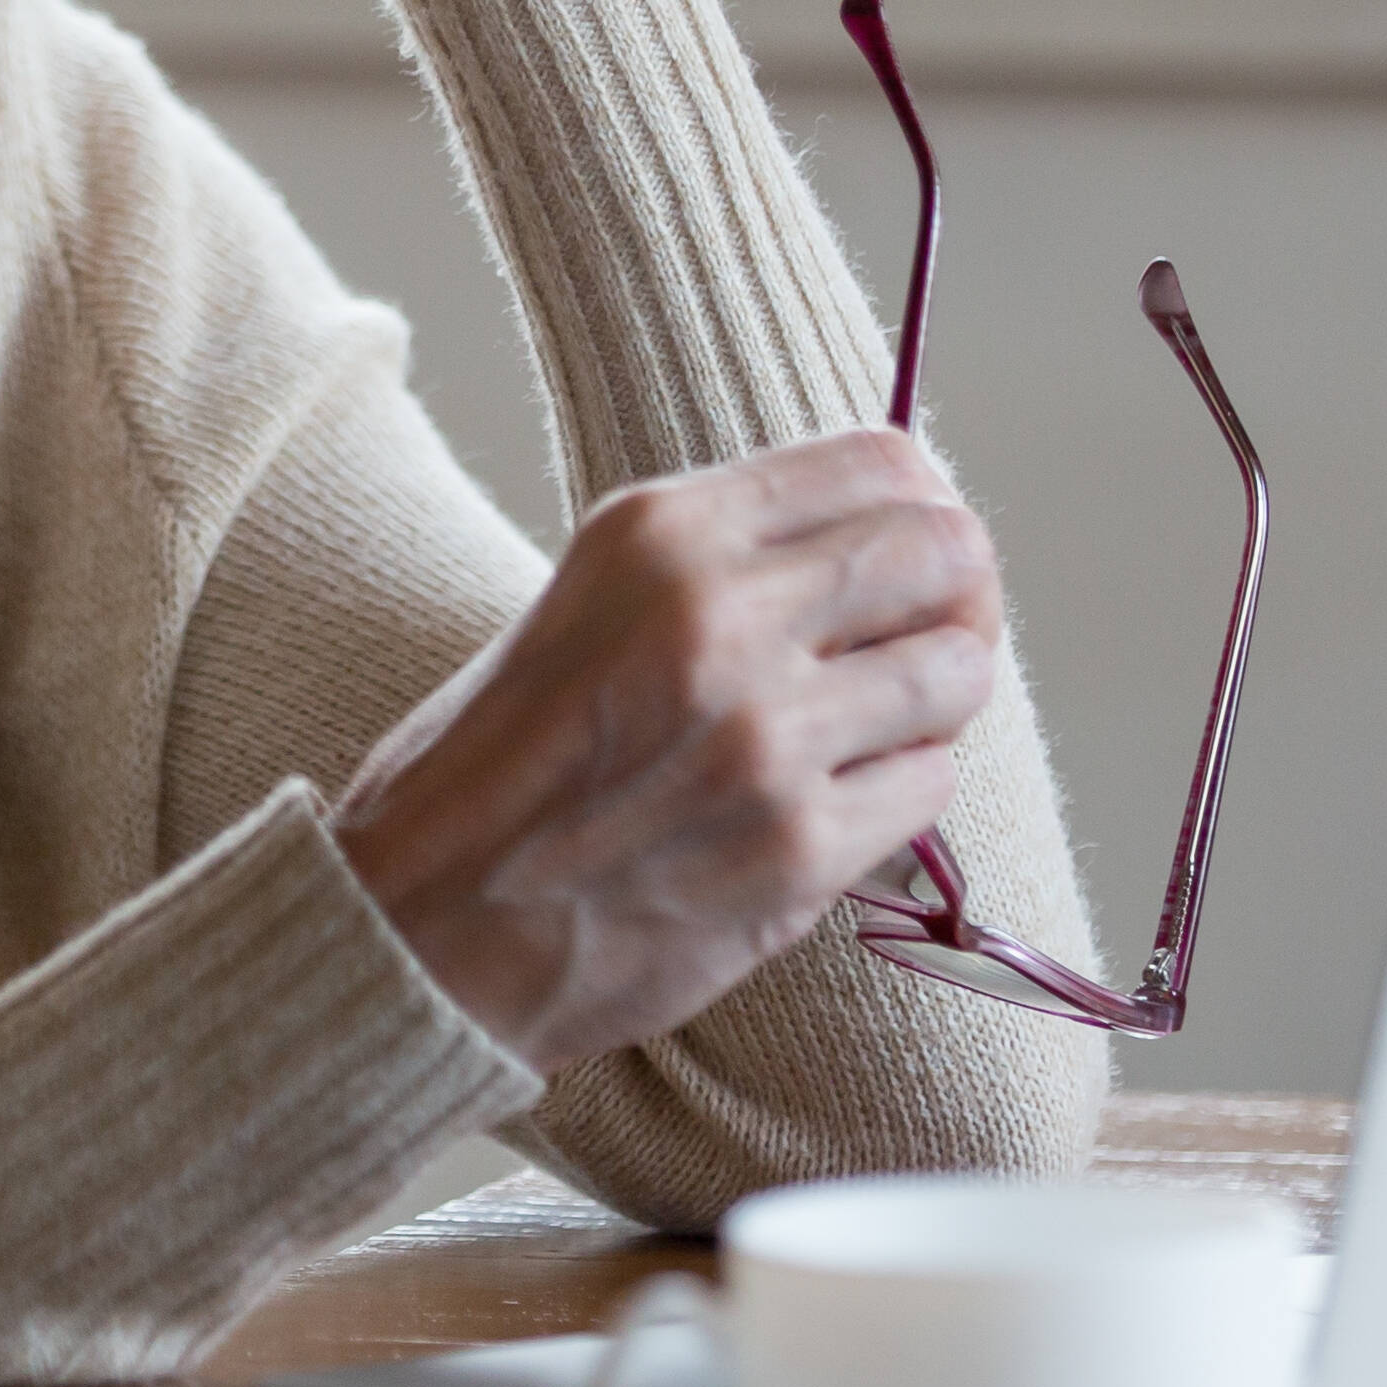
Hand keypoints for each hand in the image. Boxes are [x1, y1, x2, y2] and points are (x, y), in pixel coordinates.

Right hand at [328, 432, 1004, 1073]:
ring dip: (936, 700)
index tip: (917, 550)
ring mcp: (764, 737)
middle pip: (944, 554)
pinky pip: (929, 788)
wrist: (427, 924)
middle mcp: (718, 615)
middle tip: (927, 635)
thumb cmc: (505, 762)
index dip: (923, 505)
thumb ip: (731, 557)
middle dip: (959, 595)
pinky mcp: (796, 849)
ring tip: (874, 727)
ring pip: (957, 674)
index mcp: (661, 532)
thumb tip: (889, 536)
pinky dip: (900, 793)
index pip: (881, 461)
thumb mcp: (595, 598)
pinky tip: (832, 803)